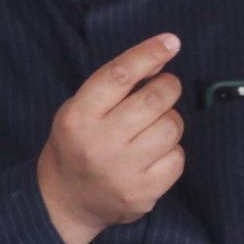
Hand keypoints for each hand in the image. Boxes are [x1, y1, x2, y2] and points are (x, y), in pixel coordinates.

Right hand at [36, 33, 185, 243]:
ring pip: (171, 127)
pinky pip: (177, 158)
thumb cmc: (79, 144)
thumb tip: (159, 59)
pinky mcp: (142, 194)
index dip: (149, 53)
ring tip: (153, 127)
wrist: (65, 201)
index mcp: (78, 116)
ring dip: (170, 120)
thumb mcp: (82, 109)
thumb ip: (117, 84)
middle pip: (154, 99)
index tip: (171, 42)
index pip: (119, 75)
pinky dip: (172, 152)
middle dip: (168, 87)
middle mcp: (99, 143)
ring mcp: (121, 171)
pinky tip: (154, 156)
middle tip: (164, 89)